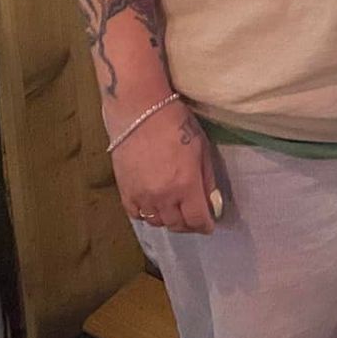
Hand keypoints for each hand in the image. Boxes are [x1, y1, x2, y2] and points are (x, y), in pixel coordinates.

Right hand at [112, 104, 219, 234]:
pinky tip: (154, 207)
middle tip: (193, 219)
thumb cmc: (175, 124)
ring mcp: (142, 196)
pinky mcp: (125, 191)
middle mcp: (163, 196)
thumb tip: (212, 201)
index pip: (197, 219)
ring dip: (169, 220)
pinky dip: (147, 215)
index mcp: (186, 185)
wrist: (140, 112)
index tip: (209, 225)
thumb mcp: (202, 148)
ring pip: (157, 222)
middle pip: (177, 225)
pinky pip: (137, 214)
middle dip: (189, 225)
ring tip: (175, 211)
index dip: (205, 225)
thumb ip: (207, 178)